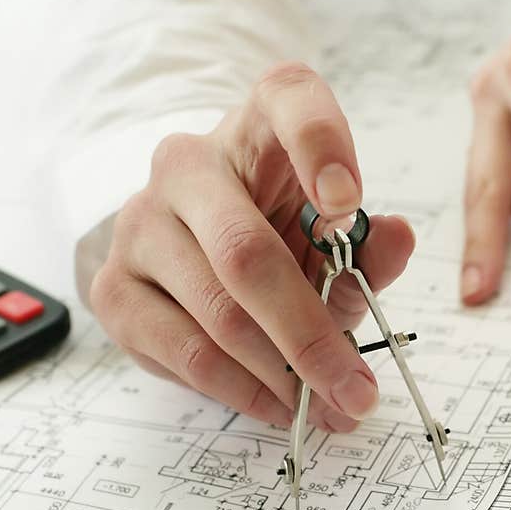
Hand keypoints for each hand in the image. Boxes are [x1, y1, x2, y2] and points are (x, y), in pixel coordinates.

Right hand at [84, 62, 414, 430]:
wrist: (186, 250)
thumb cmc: (272, 236)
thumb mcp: (326, 237)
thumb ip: (365, 244)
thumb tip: (396, 237)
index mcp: (256, 129)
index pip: (288, 101)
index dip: (320, 144)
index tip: (350, 201)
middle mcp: (186, 164)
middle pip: (246, 253)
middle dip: (310, 336)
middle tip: (356, 392)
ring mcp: (139, 225)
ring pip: (219, 316)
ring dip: (283, 377)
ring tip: (326, 408)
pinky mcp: (114, 288)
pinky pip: (187, 354)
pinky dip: (243, 391)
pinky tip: (277, 404)